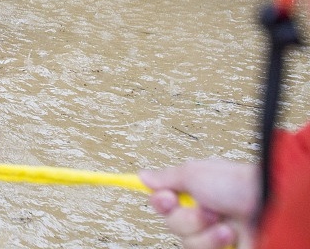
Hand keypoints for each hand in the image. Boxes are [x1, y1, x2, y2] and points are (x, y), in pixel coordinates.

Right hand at [139, 159, 259, 248]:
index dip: (161, 201)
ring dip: (204, 232)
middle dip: (187, 218)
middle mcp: (202, 213)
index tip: (167, 198)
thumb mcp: (194, 173)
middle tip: (207, 208)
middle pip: (172, 224)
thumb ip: (166, 177)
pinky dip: (214, 244)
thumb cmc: (238, 185)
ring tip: (225, 224)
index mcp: (194, 192)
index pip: (164, 201)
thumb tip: (144, 175)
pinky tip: (230, 236)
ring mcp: (212, 234)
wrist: (270, 208)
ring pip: (186, 241)